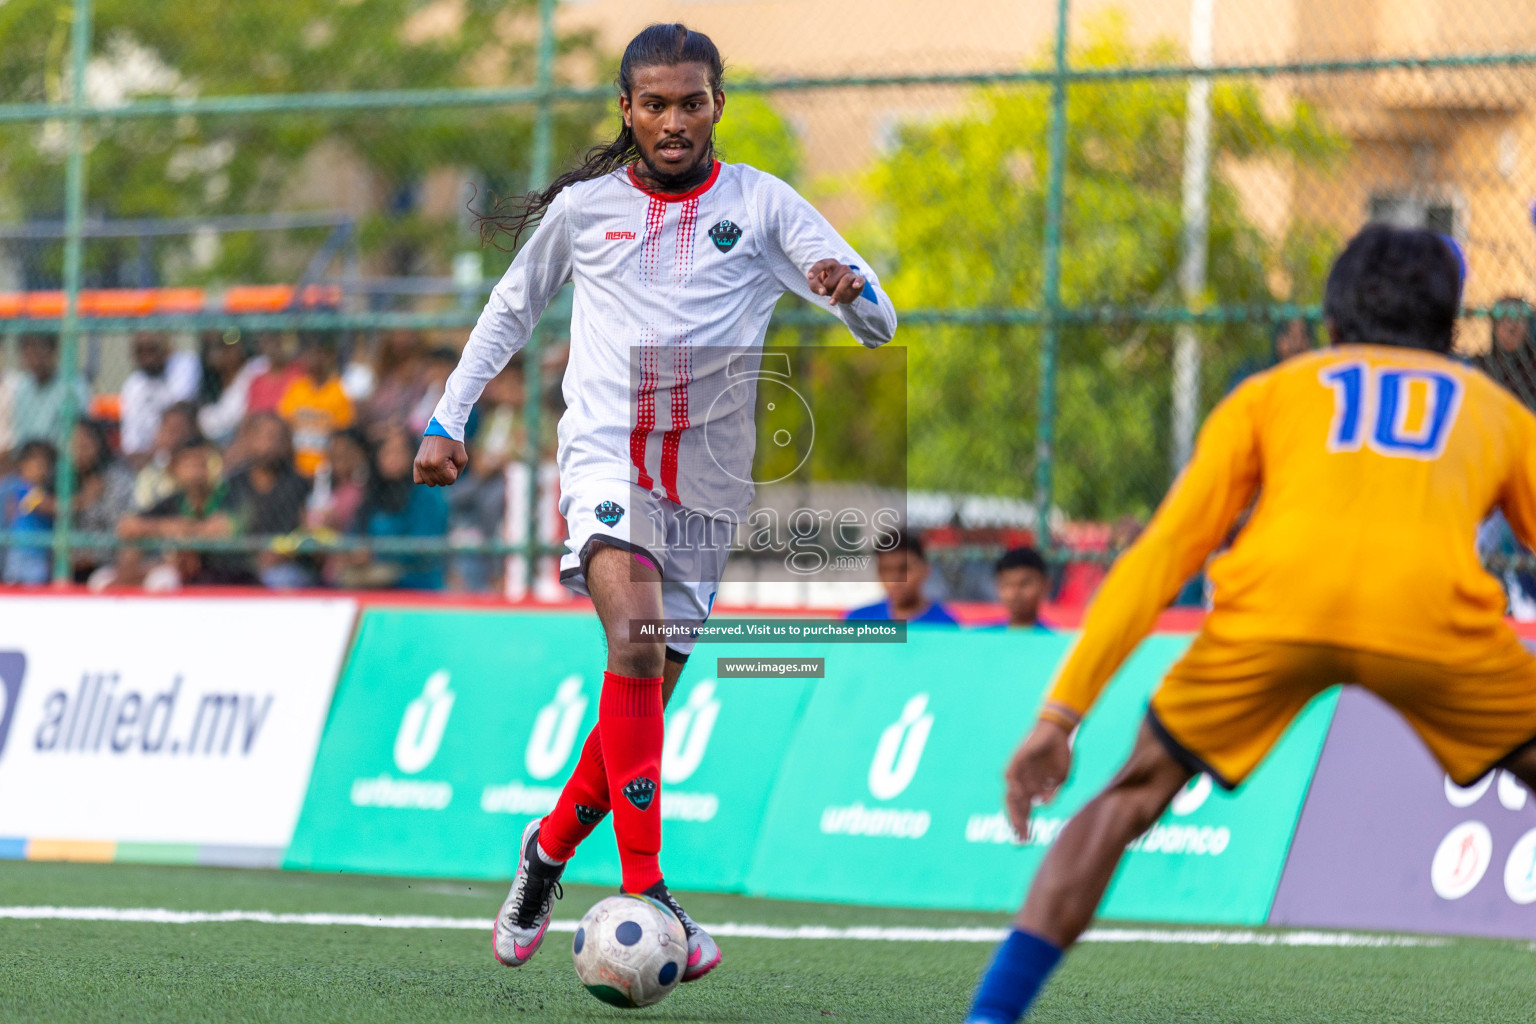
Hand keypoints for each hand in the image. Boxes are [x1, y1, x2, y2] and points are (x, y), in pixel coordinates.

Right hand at [414, 435, 467, 485]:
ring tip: (439, 464)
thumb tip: (447, 481)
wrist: (441, 428)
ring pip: (430, 483)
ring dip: (437, 476)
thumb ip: (457, 473)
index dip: (454, 472)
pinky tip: (431, 470)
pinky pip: (418, 479)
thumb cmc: (453, 442)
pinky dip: (425, 477)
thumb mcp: (462, 458)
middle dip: (446, 474)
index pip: (449, 481)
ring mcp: (419, 463)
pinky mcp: (416, 462)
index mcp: (438, 462)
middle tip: (446, 461)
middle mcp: (426, 464)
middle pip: (440, 482)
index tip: (452, 461)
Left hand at [807, 259, 866, 305]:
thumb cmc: (826, 284)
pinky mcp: (859, 281)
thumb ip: (815, 286)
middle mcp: (841, 267)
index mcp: (830, 264)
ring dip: (837, 294)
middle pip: (831, 280)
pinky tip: (855, 286)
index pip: (822, 264)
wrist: (842, 292)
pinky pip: (860, 280)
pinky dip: (858, 282)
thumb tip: (823, 292)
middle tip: (827, 292)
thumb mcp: (815, 285)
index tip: (809, 277)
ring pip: (845, 281)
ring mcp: (851, 274)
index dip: (815, 270)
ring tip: (831, 302)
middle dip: (827, 289)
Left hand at [1004, 719, 1073, 840]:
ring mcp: (1019, 772)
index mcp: (1032, 789)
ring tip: (1018, 824)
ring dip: (1014, 810)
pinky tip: (1020, 795)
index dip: (1024, 824)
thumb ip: (1052, 792)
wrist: (1059, 732)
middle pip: (1015, 806)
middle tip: (1020, 838)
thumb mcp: (1060, 779)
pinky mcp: (1017, 760)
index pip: (1024, 810)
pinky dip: (1013, 786)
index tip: (1025, 840)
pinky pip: (1010, 775)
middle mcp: (1023, 783)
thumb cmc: (1060, 755)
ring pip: (1011, 794)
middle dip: (1018, 822)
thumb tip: (1044, 804)